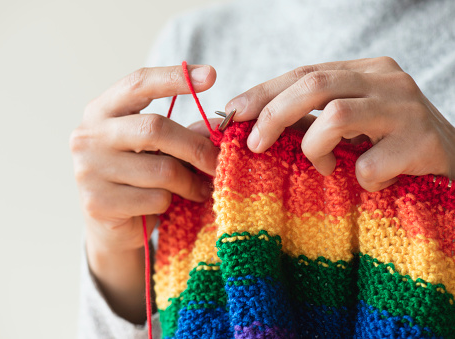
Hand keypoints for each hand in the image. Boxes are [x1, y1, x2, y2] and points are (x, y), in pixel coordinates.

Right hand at [70, 64, 217, 322]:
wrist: (108, 227)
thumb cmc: (136, 180)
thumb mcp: (155, 149)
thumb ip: (182, 133)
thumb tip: (219, 126)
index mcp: (101, 111)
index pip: (139, 83)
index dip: (175, 77)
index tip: (211, 75)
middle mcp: (87, 136)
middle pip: (155, 128)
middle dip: (195, 147)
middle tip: (217, 162)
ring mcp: (89, 170)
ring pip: (161, 170)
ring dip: (190, 182)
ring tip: (201, 188)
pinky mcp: (98, 203)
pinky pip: (156, 199)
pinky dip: (172, 203)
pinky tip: (171, 205)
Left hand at [226, 57, 454, 190]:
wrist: (454, 165)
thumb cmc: (389, 146)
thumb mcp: (350, 125)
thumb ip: (311, 119)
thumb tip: (254, 125)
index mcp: (364, 71)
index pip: (304, 72)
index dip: (263, 92)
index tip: (232, 112)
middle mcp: (386, 80)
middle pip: (315, 84)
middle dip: (274, 114)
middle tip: (254, 144)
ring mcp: (406, 108)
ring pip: (336, 116)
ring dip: (316, 149)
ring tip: (327, 168)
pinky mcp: (424, 142)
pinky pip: (368, 164)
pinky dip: (359, 179)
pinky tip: (372, 181)